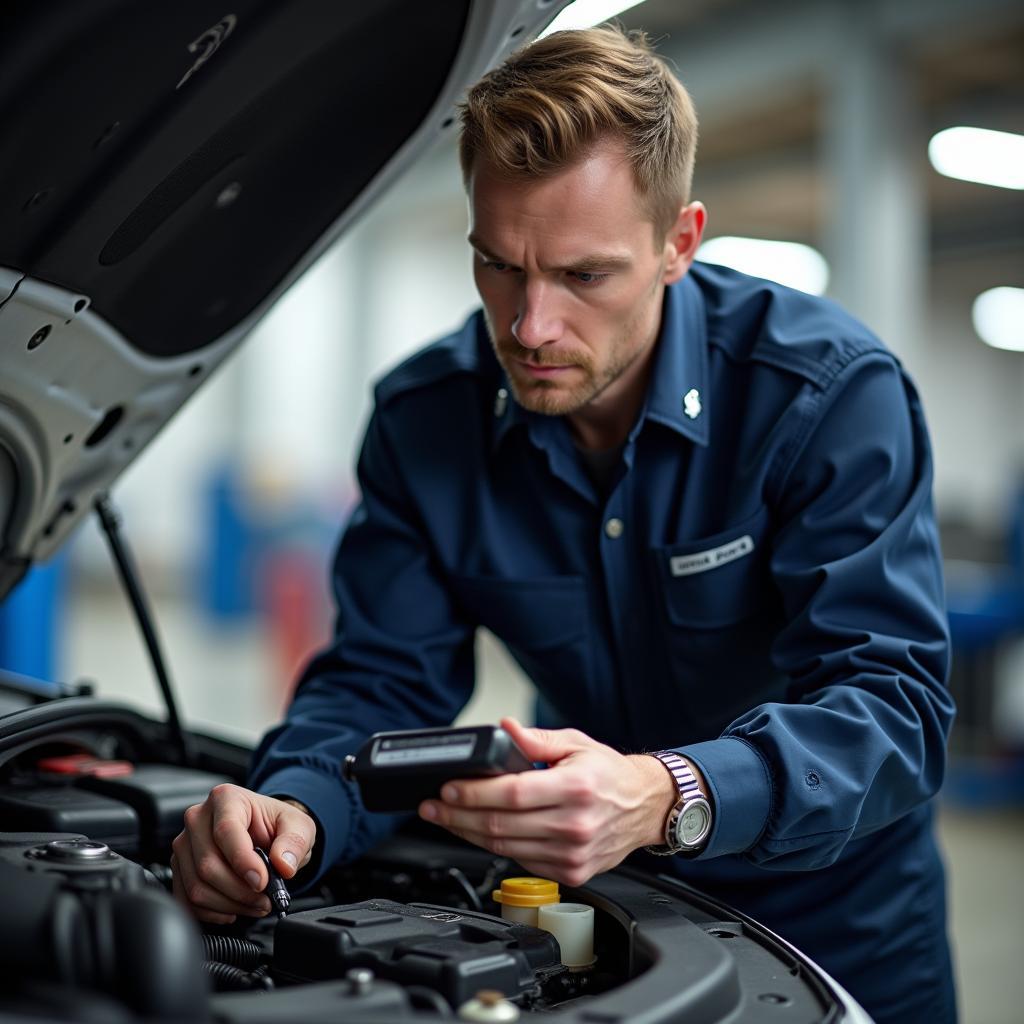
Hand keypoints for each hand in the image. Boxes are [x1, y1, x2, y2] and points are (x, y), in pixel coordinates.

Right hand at [171, 784, 315, 923]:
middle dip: (239, 890)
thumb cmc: (277, 825)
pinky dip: (213, 912)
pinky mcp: (180, 869)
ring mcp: (185, 845)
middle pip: (207, 864)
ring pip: (196, 887)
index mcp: (226, 798)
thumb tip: (283, 864)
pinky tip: (235, 908)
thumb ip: (294, 842)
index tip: (262, 881)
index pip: (226, 831)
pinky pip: (187, 900)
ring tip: (255, 903)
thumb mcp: (299, 826)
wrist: (265, 832)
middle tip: (265, 898)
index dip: (243, 862)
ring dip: (229, 904)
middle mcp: (198, 818)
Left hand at [417, 718, 677, 886]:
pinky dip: (496, 847)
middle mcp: (574, 825)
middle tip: (432, 806)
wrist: (646, 807)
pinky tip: (480, 832)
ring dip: (468, 835)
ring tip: (446, 819)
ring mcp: (573, 854)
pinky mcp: (571, 872)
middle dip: (457, 816)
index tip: (447, 789)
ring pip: (505, 848)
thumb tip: (503, 729)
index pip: (512, 794)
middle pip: (501, 826)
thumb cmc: (609, 774)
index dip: (474, 794)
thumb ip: (535, 740)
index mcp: (576, 788)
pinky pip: (521, 861)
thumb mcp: (575, 743)